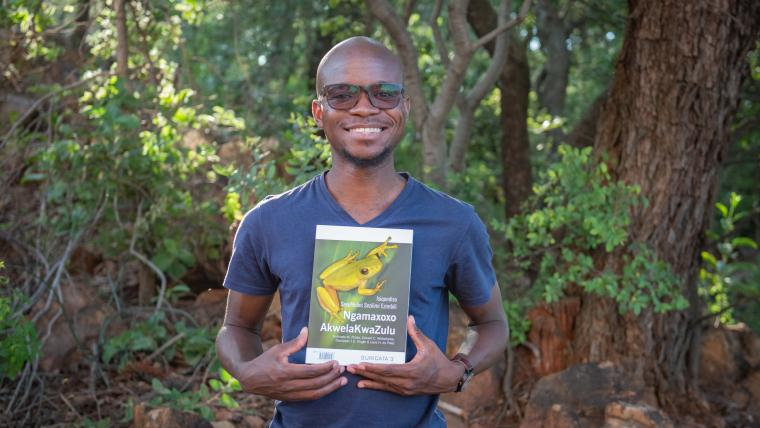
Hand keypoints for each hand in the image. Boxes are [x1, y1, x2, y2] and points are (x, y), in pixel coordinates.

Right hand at [234, 327, 346, 400]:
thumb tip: (307, 331)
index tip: (335, 362)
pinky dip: (321, 393)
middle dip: (331, 377)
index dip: (324, 368)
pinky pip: (309, 398)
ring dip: (330, 388)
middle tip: (342, 370)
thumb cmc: (264, 362)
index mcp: (285, 372)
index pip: (310, 372)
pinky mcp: (290, 399)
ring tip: (342, 382)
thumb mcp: (278, 349)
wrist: (250, 379)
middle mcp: (288, 385)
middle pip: (315, 384)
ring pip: (314, 394)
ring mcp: (290, 394)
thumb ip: (294, 343)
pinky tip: (329, 387)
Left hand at [347, 316, 464, 395]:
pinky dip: (374, 386)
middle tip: (350, 367)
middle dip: (365, 372)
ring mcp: (405, 389)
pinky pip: (387, 389)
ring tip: (352, 375)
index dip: (374, 367)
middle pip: (382, 377)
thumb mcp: (428, 345)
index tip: (361, 363)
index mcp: (413, 370)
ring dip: (367, 379)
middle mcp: (407, 382)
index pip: (389, 369)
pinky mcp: (404, 392)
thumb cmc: (438, 360)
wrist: (448, 379)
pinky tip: (363, 384)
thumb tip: (409, 317)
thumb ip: (416, 333)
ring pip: (382, 384)